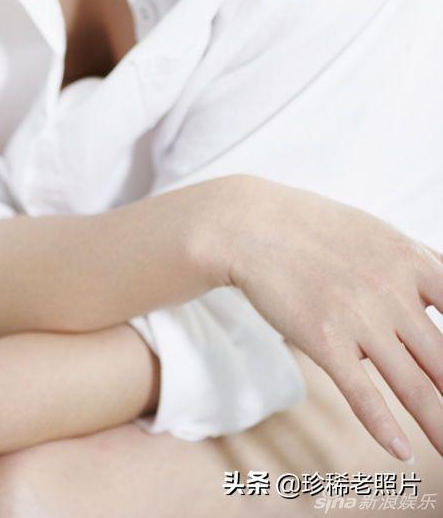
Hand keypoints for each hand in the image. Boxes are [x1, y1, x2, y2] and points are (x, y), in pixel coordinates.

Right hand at [223, 175, 442, 461]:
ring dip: (438, 424)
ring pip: (412, 385)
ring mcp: (358, 316)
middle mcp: (391, 289)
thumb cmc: (319, 230)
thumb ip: (422, 264)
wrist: (251, 224)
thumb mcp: (380, 234)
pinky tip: (400, 450)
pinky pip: (361, 392)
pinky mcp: (323, 338)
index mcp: (410, 260)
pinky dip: (383, 427)